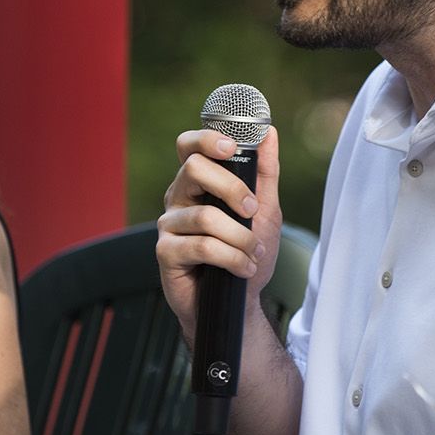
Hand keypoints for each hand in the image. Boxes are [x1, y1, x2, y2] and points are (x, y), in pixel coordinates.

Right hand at [157, 127, 282, 340]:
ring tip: (254, 253)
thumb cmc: (246, 253)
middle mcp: (178, 197)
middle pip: (194, 169)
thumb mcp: (266, 210)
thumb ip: (265, 172)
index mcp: (197, 181)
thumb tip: (268, 133)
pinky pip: (202, 246)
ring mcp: (169, 224)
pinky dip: (232, 258)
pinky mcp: (166, 252)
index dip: (206, 139)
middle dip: (232, 188)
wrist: (238, 302)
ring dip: (240, 236)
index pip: (189, 146)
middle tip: (253, 210)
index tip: (231, 146)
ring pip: (205, 215)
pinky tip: (243, 268)